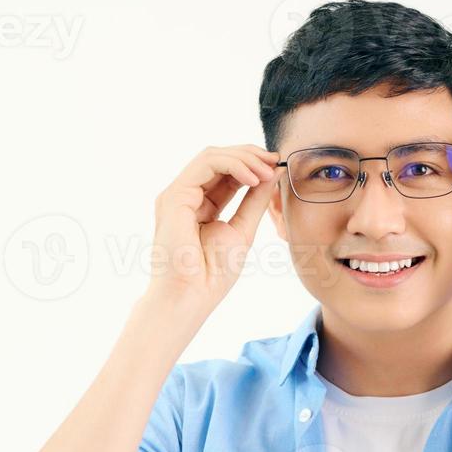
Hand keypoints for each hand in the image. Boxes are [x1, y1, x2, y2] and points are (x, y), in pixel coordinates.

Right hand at [148, 144, 279, 309]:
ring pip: (211, 156)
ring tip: (267, 170)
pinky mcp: (174, 196)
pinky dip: (233, 165)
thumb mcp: (243, 229)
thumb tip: (273, 173)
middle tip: (276, 161)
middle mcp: (186, 196)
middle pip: (218, 158)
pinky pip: (206, 164)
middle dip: (250, 155)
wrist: (191, 296)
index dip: (252, 163)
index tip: (277, 165)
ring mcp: (178, 194)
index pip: (226, 172)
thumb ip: (255, 200)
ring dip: (244, 158)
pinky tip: (253, 178)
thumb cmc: (212, 273)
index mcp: (200, 204)